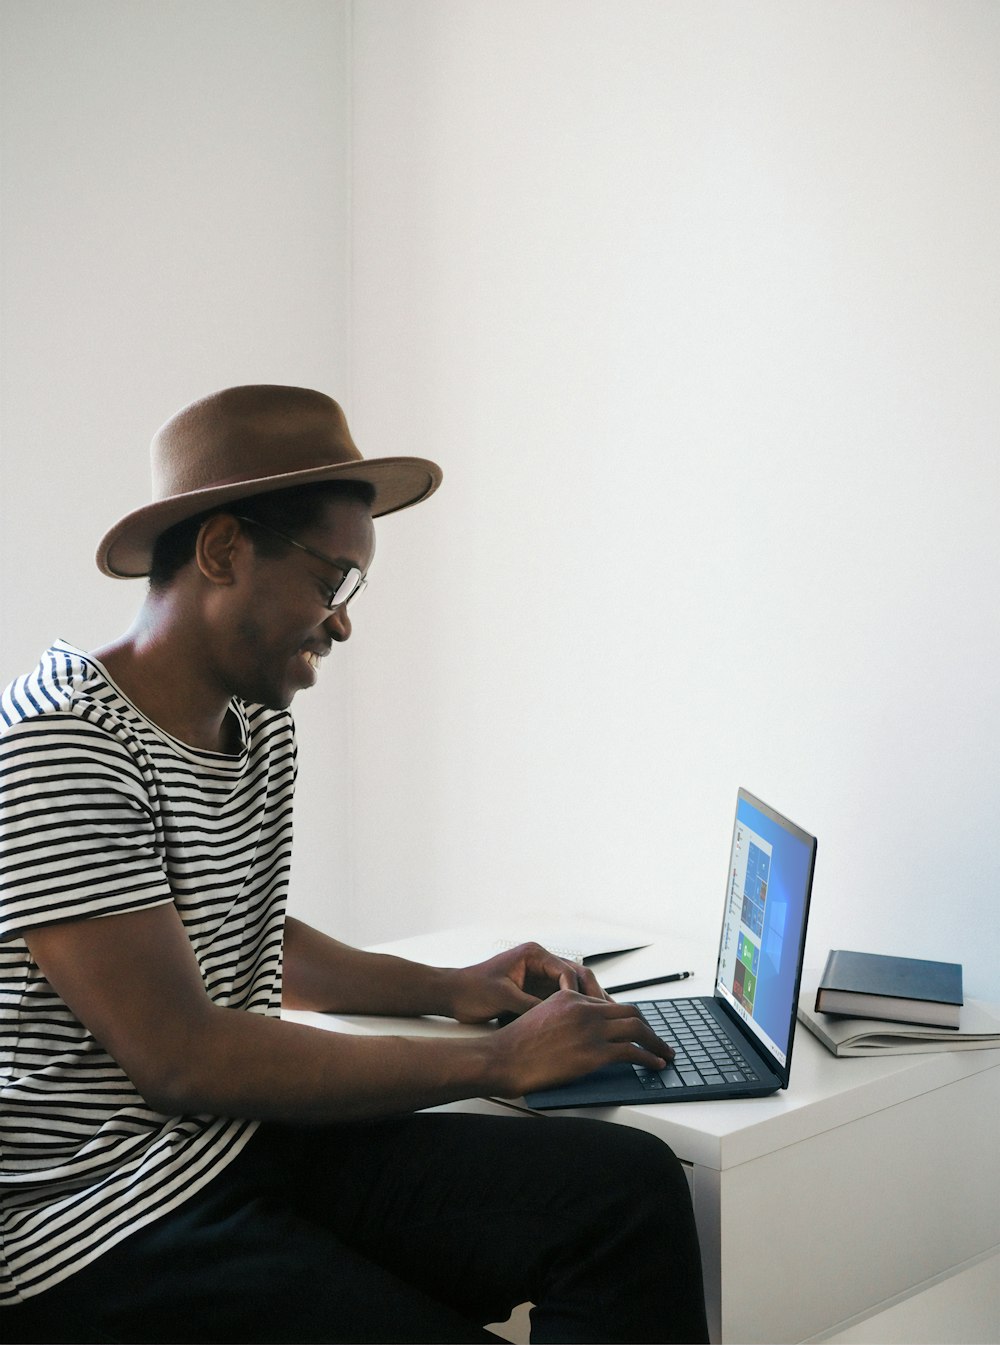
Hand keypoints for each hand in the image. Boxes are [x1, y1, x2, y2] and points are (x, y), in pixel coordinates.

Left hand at [445, 941, 607, 1023]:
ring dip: (587, 1004)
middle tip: (608, 1015)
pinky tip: (584, 1025)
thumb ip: (530, 1006)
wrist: (452, 994)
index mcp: (533, 955)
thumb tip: (556, 1019)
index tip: (588, 1010)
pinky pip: (562, 1000)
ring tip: (604, 1021)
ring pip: (573, 989)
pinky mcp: (536, 991)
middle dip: (593, 996)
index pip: (567, 970)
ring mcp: (539, 976)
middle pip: (577, 976)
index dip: (580, 992)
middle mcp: (540, 963)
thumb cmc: (471, 989)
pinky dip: (574, 1010)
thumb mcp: (503, 998)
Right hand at [487, 988, 675, 1097]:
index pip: (608, 1004)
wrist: (502, 1057)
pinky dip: (649, 1057)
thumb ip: (563, 1017)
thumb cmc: (515, 1044)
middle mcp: (583, 1007)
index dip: (626, 1019)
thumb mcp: (539, 1016)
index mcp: (570, 996)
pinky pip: (631, 1052)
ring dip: (656, 1042)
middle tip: (659, 1041)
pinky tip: (655, 1064)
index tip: (637, 1030)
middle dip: (649, 1028)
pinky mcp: (593, 1052)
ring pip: (636, 1028)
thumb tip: (579, 1032)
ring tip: (665, 1053)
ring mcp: (590, 1029)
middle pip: (629, 1012)